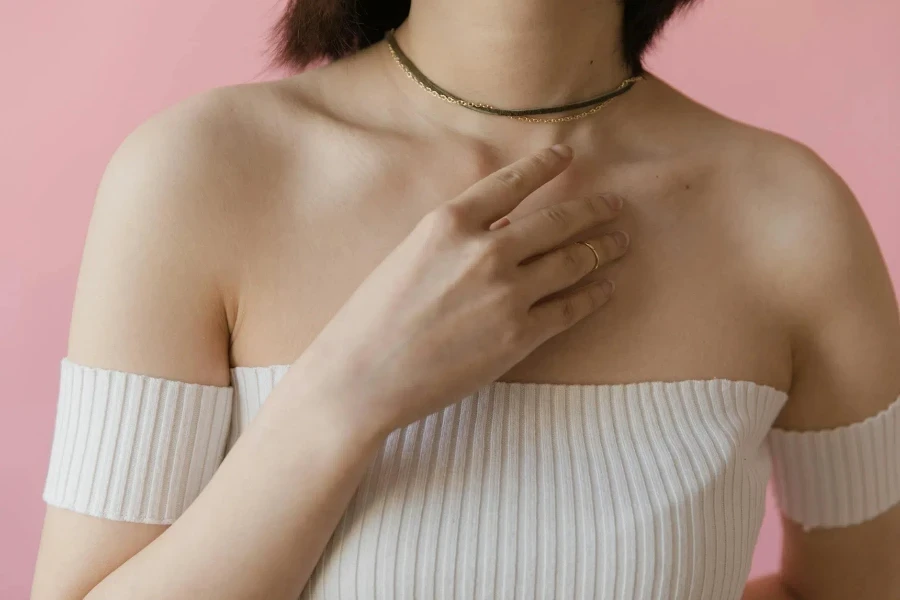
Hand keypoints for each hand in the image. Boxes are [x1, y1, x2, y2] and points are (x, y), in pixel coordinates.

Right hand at [292, 145, 628, 438]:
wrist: (363, 376)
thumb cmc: (375, 316)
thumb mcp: (411, 255)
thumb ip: (459, 237)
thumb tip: (504, 227)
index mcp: (450, 222)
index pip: (512, 181)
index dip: (546, 164)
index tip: (569, 154)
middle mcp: (485, 249)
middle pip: (558, 220)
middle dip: (594, 208)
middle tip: (616, 205)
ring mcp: (507, 293)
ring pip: (572, 261)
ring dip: (603, 249)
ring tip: (620, 243)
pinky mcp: (519, 336)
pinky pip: (570, 308)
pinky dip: (594, 295)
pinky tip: (606, 288)